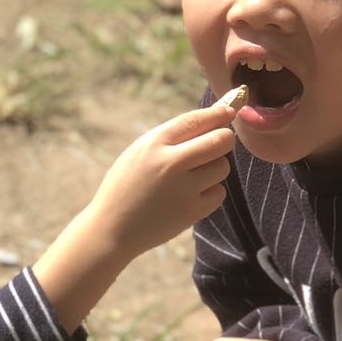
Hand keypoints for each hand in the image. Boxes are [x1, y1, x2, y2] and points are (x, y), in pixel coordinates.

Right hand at [33, 101, 235, 333]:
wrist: (112, 228)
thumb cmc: (126, 186)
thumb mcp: (139, 152)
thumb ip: (170, 138)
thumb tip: (210, 123)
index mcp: (154, 143)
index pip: (196, 120)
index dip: (218, 114)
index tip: (229, 111)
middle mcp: (170, 163)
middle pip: (219, 141)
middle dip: (226, 138)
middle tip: (223, 141)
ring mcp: (183, 189)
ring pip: (222, 167)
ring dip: (215, 167)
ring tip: (196, 175)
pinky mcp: (192, 211)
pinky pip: (219, 193)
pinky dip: (211, 192)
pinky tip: (192, 195)